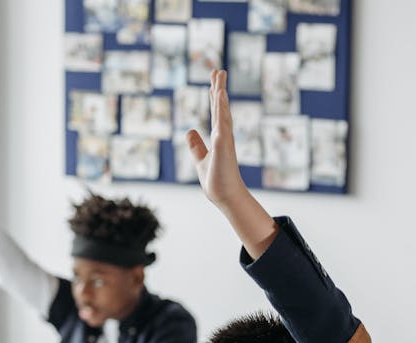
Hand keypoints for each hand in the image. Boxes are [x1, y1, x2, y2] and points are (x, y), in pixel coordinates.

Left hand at [185, 70, 249, 209]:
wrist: (225, 198)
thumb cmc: (216, 182)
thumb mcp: (200, 160)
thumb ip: (196, 146)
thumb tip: (189, 131)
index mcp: (218, 138)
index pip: (216, 112)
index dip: (214, 95)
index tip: (214, 80)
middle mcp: (223, 135)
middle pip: (220, 107)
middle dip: (219, 88)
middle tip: (219, 70)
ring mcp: (224, 140)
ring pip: (222, 112)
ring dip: (221, 94)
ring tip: (219, 77)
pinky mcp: (223, 146)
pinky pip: (222, 123)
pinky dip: (222, 108)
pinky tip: (221, 96)